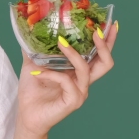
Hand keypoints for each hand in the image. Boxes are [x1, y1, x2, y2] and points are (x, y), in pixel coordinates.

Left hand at [15, 21, 118, 136]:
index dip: (108, 41)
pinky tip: (38, 73)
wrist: (26, 115)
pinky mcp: (73, 101)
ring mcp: (80, 92)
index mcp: (78, 72)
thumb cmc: (32, 91)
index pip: (98, 55)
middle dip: (104, 45)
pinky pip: (66, 81)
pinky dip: (52, 74)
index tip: (111, 23)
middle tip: (96, 31)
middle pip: (105, 63)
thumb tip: (27, 30)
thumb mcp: (32, 65)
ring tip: (61, 41)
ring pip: (86, 69)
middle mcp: (83, 82)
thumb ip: (34, 50)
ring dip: (74, 53)